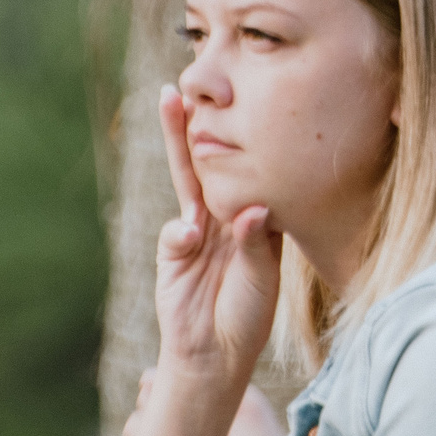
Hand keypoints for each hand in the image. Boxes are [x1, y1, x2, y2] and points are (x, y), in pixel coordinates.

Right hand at [115, 87, 285, 435]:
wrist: (217, 355)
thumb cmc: (248, 315)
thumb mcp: (264, 279)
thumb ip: (257, 244)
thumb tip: (256, 210)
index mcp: (251, 217)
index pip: (247, 167)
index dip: (244, 132)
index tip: (245, 92)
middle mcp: (222, 215)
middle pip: (207, 161)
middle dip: (196, 122)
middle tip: (185, 80)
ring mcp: (193, 231)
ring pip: (185, 179)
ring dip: (178, 141)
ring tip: (172, 102)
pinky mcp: (171, 253)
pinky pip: (175, 233)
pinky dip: (182, 232)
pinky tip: (192, 235)